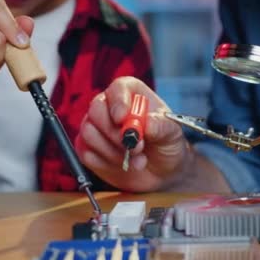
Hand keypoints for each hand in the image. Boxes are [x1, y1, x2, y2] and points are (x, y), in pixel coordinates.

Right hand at [75, 77, 194, 191]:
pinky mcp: (89, 148)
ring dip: (114, 151)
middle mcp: (110, 107)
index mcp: (133, 95)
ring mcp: (97, 127)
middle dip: (114, 132)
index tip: (122, 118)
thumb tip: (148, 123)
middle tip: (136, 147)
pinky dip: (106, 163)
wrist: (162, 170)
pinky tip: (125, 165)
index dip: (118, 101)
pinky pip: (87, 153)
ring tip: (138, 160)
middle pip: (97, 109)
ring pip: (89, 133)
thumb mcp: (172, 134)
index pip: (118, 88)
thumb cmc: (166, 144)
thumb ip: (161, 127)